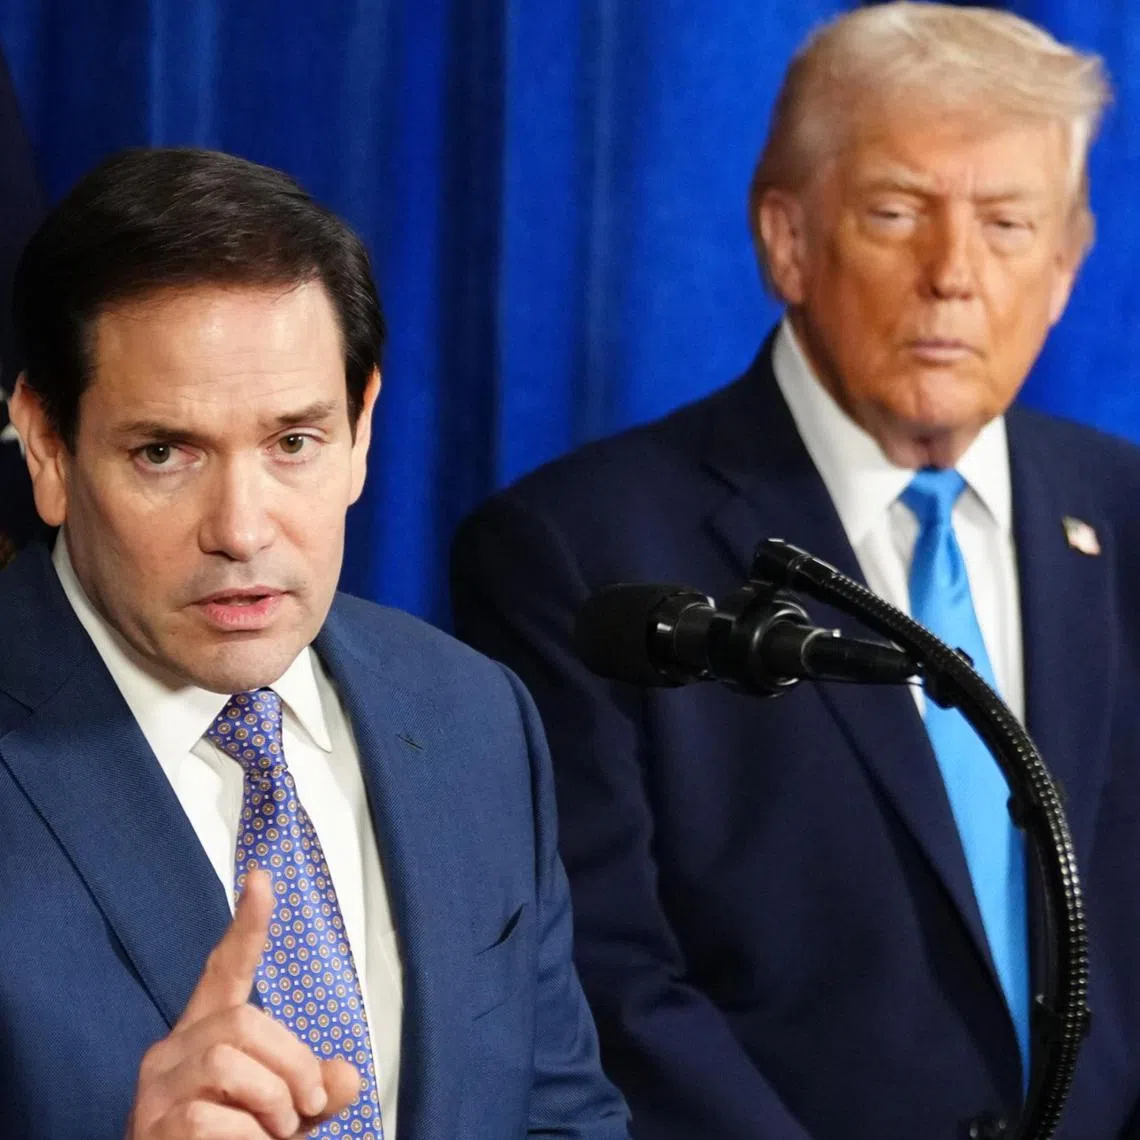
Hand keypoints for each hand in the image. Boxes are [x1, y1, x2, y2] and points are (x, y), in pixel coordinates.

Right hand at [126, 868, 361, 1138]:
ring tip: (276, 1132)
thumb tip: (348, 1077)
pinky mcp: (152, 1130)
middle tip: (306, 1107)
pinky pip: (211, 1119)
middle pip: (244, 1020)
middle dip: (292, 1064)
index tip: (261, 878)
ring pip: (227, 1062)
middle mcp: (170, 1053)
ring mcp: (155, 1091)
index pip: (224, 969)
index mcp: (204, 1035)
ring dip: (272, 1102)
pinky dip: (249, 1139)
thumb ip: (316, 1088)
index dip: (247, 926)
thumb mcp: (286, 1114)